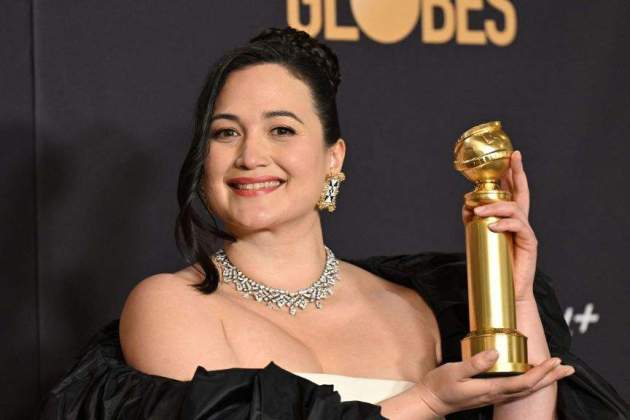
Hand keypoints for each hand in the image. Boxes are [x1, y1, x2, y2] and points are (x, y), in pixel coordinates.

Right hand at [414, 350, 574, 416]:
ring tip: (556, 371)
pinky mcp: (489, 394)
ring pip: (525, 390)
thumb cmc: (440, 385)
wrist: (430, 401)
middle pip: (530, 388)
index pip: (523, 382)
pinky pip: (516, 389)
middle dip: (550, 377)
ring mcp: (494, 396)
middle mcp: (496, 394)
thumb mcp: (454, 371)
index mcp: (490, 388)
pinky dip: (529, 381)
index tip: (554, 360)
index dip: (541, 372)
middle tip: (567, 367)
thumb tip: (495, 352)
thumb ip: (474, 363)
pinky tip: (531, 376)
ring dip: (544, 380)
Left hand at [461, 150, 537, 302]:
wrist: (508, 290)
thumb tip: (466, 204)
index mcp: (511, 218)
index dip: (513, 173)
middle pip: (522, 192)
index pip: (513, 191)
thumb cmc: (495, 263)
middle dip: (518, 173)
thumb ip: (474, 220)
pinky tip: (492, 226)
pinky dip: (504, 224)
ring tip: (477, 210)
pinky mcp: (529, 244)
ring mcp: (526, 231)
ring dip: (495, 206)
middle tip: (513, 157)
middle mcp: (521, 221)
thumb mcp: (480, 237)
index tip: (511, 155)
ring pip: (515, 209)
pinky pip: (518, 228)